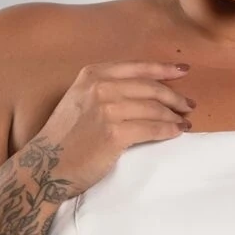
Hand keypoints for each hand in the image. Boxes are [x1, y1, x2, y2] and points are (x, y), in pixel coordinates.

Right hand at [32, 59, 196, 195]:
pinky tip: (176, 132)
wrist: (45, 165)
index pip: (137, 68)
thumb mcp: (80, 100)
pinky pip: (152, 128)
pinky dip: (168, 130)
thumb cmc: (64, 138)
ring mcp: (107, 109)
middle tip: (189, 105)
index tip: (183, 72)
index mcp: (92, 74)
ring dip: (174, 116)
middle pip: (150, 88)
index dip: (164, 69)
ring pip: (154, 109)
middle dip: (174, 97)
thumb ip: (105, 90)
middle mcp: (100, 87)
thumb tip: (142, 92)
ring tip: (185, 122)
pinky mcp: (115, 133)